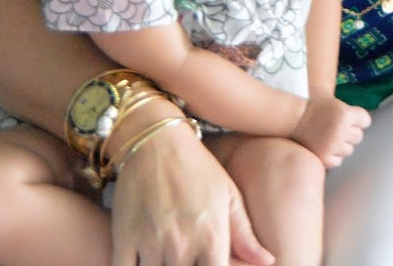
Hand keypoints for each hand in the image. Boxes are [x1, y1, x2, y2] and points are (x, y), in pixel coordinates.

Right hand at [110, 119, 274, 265]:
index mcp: (212, 236)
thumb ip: (245, 234)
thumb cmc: (197, 167)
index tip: (211, 265)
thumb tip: (268, 262)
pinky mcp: (123, 238)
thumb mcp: (228, 195)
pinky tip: (145, 262)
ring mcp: (151, 242)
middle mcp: (182, 244)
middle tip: (187, 259)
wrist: (155, 140)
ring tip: (168, 259)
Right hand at [290, 93, 370, 167]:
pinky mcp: (324, 157)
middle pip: (358, 136)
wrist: (293, 118)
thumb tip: (369, 126)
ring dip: (342, 145)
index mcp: (345, 113)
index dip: (357, 120)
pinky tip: (324, 147)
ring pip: (349, 150)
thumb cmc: (316, 110)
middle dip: (350, 133)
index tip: (348, 119)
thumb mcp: (336, 104)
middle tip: (335, 128)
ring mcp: (332, 145)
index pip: (365, 121)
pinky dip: (333, 156)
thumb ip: (352, 115)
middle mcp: (340, 129)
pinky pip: (338, 161)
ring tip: (328, 137)